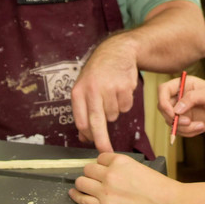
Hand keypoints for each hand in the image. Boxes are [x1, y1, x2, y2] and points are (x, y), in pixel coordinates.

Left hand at [70, 152, 186, 203]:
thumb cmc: (160, 189)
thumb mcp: (140, 168)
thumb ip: (123, 167)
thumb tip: (110, 169)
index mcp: (121, 160)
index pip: (101, 157)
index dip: (102, 164)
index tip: (103, 168)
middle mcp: (110, 173)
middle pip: (88, 168)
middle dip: (91, 173)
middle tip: (94, 178)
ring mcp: (106, 191)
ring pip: (82, 181)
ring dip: (83, 183)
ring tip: (85, 186)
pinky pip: (82, 199)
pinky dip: (76, 196)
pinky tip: (75, 193)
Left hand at [71, 34, 138, 152]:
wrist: (116, 51)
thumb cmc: (98, 73)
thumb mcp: (84, 88)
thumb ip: (83, 112)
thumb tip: (84, 137)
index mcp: (79, 91)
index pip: (81, 120)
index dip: (87, 135)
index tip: (92, 145)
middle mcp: (93, 90)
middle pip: (97, 121)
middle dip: (101, 140)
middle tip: (105, 151)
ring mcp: (110, 88)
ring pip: (114, 115)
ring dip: (114, 111)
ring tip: (111, 94)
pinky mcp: (125, 87)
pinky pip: (125, 107)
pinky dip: (124, 103)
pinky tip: (120, 90)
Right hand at [158, 75, 204, 137]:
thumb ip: (192, 98)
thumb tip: (177, 109)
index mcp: (184, 84)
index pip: (163, 90)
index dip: (163, 101)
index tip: (173, 113)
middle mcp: (180, 96)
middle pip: (163, 108)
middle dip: (174, 118)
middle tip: (188, 122)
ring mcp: (182, 110)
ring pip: (170, 121)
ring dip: (183, 128)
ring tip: (200, 126)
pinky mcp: (186, 122)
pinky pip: (178, 130)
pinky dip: (188, 133)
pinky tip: (201, 128)